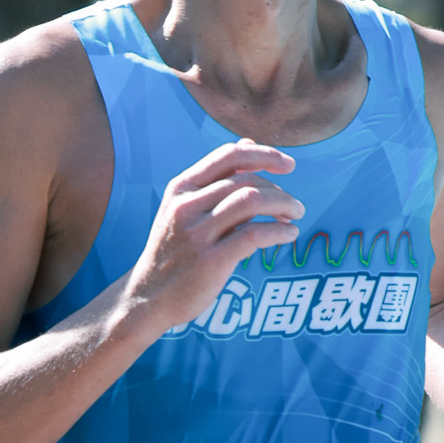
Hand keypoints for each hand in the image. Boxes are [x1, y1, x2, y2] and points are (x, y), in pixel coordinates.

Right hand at [122, 140, 302, 335]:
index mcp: (181, 188)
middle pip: (246, 180)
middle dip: (279, 190)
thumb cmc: (174, 251)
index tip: (288, 165)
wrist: (147, 298)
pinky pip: (254, 235)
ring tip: (296, 216)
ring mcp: (197, 233)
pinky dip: (279, 231)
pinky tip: (289, 235)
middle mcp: (187, 206)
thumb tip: (248, 144)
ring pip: (252, 201)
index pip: (229, 156)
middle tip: (294, 207)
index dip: (264, 155)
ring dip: (284, 205)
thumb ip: (216, 178)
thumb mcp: (184, 208)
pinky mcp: (210, 261)